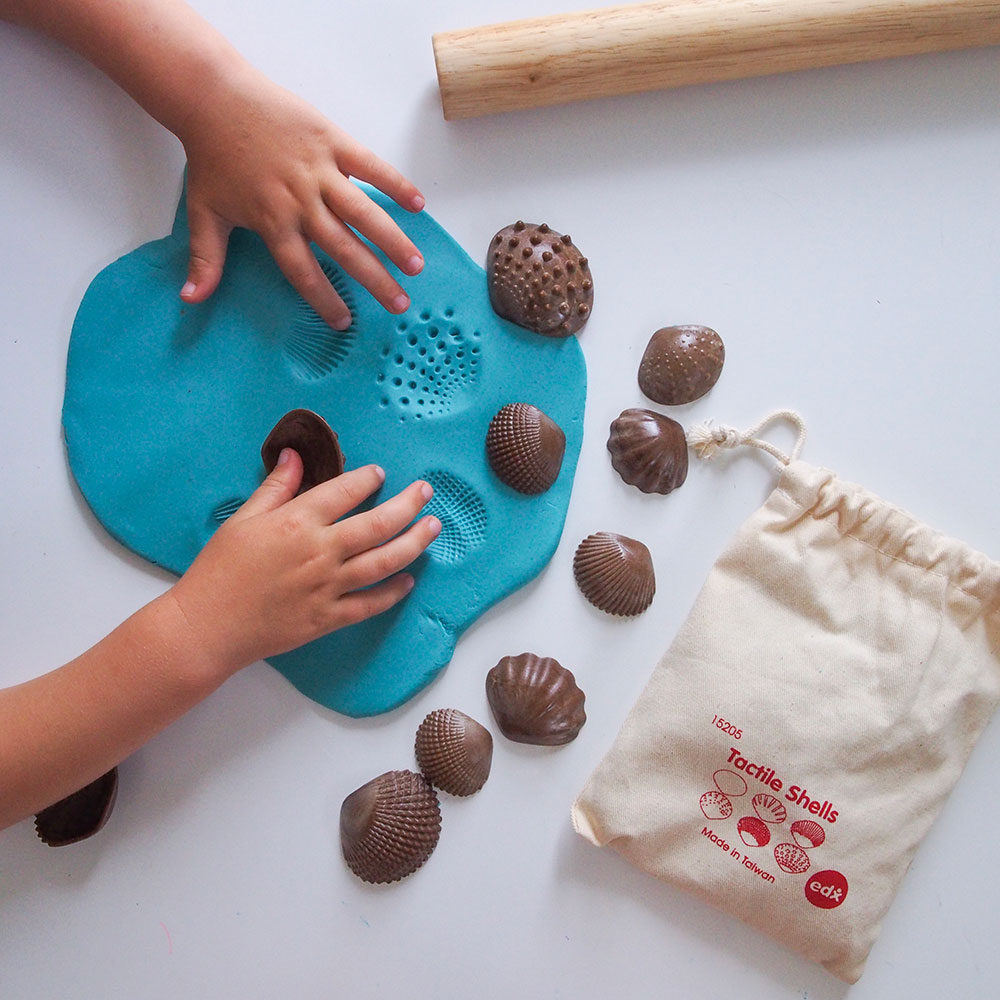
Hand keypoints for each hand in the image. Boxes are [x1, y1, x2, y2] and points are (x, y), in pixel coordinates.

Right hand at [169, 449, 439, 677]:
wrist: (206, 627)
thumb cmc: (219, 570)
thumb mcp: (242, 519)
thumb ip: (275, 487)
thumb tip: (294, 454)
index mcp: (297, 523)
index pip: (345, 491)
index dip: (367, 479)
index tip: (380, 473)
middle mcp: (320, 552)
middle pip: (378, 524)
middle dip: (408, 504)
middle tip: (426, 491)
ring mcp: (327, 587)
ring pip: (385, 563)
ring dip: (414, 543)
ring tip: (433, 527)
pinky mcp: (328, 618)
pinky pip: (370, 604)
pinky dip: (393, 592)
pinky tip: (409, 580)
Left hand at [177, 65, 425, 330]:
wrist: (214, 98)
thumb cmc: (211, 157)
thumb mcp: (204, 213)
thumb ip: (205, 260)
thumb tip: (191, 299)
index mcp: (273, 221)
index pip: (304, 271)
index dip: (324, 299)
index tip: (344, 322)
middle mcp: (301, 201)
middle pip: (344, 248)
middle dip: (375, 279)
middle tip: (399, 304)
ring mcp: (319, 170)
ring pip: (364, 212)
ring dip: (392, 240)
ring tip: (416, 265)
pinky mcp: (331, 141)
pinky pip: (369, 165)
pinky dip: (394, 183)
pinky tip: (418, 204)